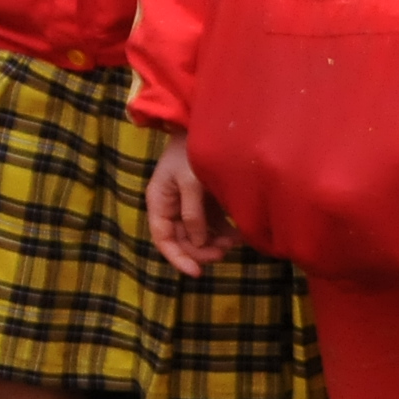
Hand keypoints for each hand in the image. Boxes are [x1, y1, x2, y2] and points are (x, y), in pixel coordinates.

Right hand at [147, 137, 235, 274]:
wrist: (207, 125)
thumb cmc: (192, 150)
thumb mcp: (191, 181)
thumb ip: (193, 212)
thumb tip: (198, 242)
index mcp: (159, 201)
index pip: (164, 239)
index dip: (178, 258)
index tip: (197, 273)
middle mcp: (172, 206)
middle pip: (183, 240)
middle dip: (201, 250)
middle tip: (223, 253)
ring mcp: (190, 204)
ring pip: (199, 235)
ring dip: (215, 243)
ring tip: (234, 242)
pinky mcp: (207, 200)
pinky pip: (213, 224)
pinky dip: (224, 232)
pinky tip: (239, 235)